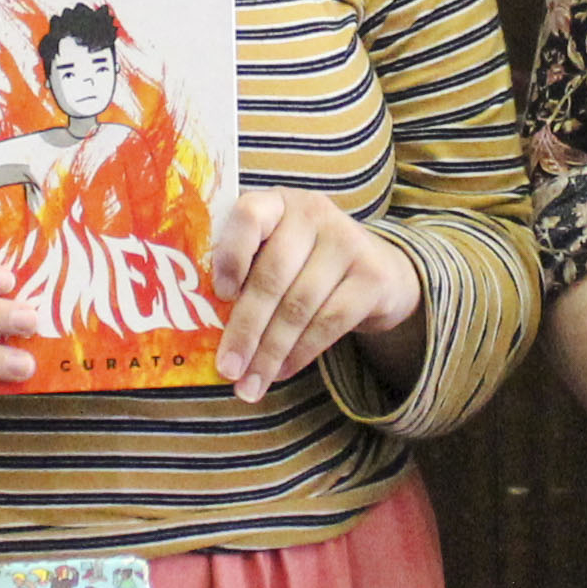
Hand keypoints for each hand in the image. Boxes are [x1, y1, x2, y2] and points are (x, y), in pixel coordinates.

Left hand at [205, 190, 423, 393]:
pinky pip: (329, 322)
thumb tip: (205, 331)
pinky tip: (283, 372)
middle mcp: (313, 213)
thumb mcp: (278, 252)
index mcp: (277, 203)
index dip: (231, 255)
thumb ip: (247, 274)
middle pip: (272, 276)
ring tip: (250, 384)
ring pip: (298, 306)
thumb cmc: (308, 265)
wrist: (381, 271)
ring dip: (270, 353)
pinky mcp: (372, 276)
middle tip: (228, 369)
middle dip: (246, 330)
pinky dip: (301, 353)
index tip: (220, 296)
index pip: (249, 215)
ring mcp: (347, 242)